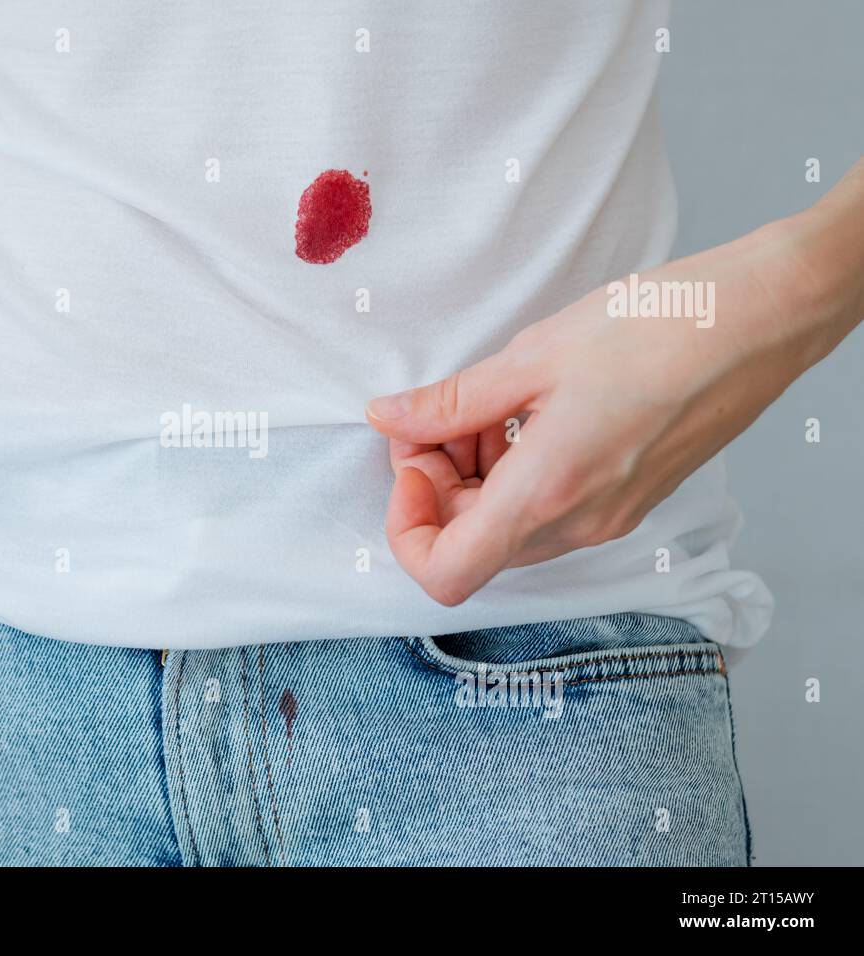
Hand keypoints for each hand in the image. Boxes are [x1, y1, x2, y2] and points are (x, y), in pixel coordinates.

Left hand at [366, 174, 863, 605]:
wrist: (759, 321)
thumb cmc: (658, 328)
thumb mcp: (533, 357)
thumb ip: (450, 402)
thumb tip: (389, 419)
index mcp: (549, 493)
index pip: (446, 573)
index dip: (406, 528)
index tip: (409, 461)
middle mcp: (580, 524)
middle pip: (472, 545)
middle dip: (437, 486)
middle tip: (438, 416)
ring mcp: (608, 519)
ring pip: (508, 527)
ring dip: (475, 477)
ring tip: (489, 404)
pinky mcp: (627, 502)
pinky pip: (548, 510)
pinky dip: (515, 472)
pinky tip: (524, 413)